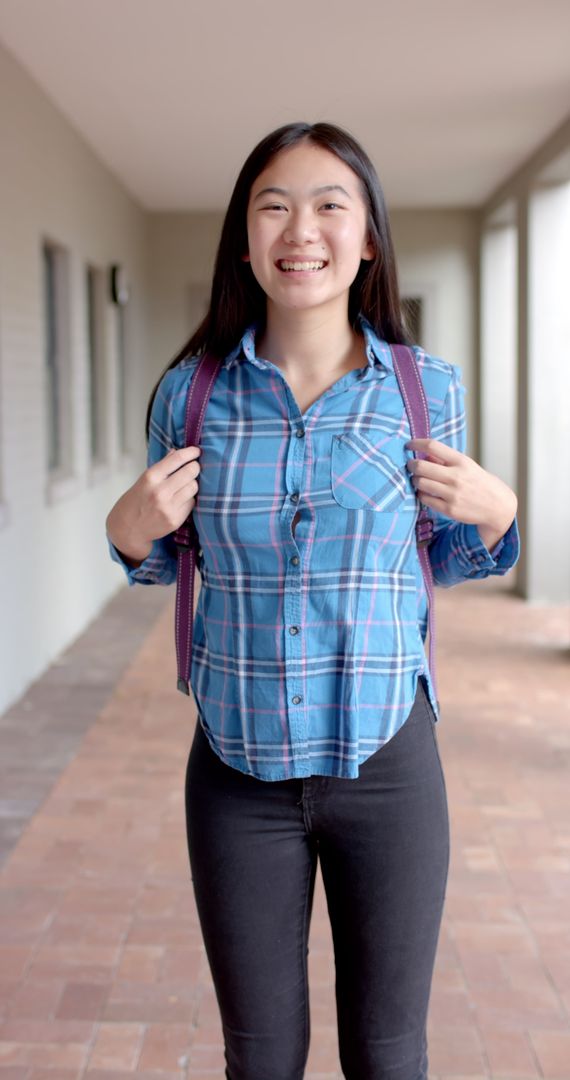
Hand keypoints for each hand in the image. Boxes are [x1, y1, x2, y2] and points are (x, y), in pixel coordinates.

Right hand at [106, 445, 200, 563]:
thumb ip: (162, 466)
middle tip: (193, 468)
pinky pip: (191, 503)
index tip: (196, 451)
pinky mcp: (175, 520)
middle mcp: (160, 492)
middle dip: (194, 467)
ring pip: (194, 487)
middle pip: (191, 472)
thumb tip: (177, 452)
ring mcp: (168, 507)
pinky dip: (188, 499)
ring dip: (192, 484)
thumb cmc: (135, 501)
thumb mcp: (143, 480)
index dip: (190, 453)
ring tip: (184, 485)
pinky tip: (179, 500)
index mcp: (150, 477)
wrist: (127, 528)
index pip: (177, 459)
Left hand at [405, 439, 516, 546]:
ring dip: (415, 480)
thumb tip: (424, 453)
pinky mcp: (449, 509)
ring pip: (420, 483)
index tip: (409, 445)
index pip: (433, 446)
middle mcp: (456, 476)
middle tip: (410, 466)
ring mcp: (452, 494)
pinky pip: (424, 498)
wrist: (497, 506)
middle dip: (411, 465)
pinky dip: (421, 494)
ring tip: (418, 480)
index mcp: (461, 461)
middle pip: (421, 466)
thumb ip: (446, 460)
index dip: (416, 444)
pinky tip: (425, 492)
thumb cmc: (480, 482)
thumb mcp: (467, 466)